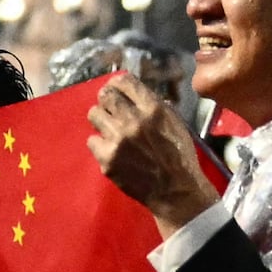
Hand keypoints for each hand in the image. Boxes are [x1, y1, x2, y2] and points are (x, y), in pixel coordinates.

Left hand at [89, 71, 218, 229]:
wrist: (175, 190)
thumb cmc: (179, 155)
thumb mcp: (175, 123)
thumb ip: (155, 105)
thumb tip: (135, 93)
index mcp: (153, 109)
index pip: (124, 81)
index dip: (117, 83)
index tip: (115, 89)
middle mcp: (134, 120)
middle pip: (105, 95)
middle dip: (106, 100)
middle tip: (109, 109)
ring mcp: (118, 140)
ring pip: (94, 114)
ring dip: (100, 119)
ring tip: (108, 128)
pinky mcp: (108, 158)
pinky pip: (92, 140)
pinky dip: (99, 144)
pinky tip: (111, 150)